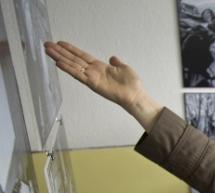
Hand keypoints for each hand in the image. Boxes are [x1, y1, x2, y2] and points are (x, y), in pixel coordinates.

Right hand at [43, 41, 160, 130]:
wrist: (135, 96)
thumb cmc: (132, 85)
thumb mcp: (124, 68)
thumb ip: (116, 63)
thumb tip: (112, 58)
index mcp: (99, 67)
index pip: (81, 56)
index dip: (71, 49)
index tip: (60, 43)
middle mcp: (93, 72)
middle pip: (73, 59)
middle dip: (60, 52)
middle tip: (47, 44)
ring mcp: (91, 78)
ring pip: (72, 65)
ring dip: (59, 58)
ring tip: (48, 50)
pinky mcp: (93, 84)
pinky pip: (78, 75)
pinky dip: (68, 69)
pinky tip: (58, 63)